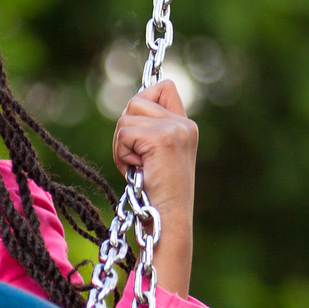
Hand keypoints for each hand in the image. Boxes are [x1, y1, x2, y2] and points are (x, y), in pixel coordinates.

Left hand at [112, 81, 196, 298]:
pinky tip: (136, 171)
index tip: (138, 132)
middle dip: (125, 130)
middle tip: (135, 159)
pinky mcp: (160, 139)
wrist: (168, 220)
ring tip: (137, 167)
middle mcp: (184, 123)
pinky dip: (121, 154)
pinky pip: (123, 133)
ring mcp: (174, 129)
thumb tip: (127, 111)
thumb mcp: (156, 157)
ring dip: (121, 145)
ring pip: (126, 116)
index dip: (144, 100)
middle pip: (136, 100)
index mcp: (187, 125)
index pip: (163, 87)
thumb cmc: (157, 195)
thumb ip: (149, 131)